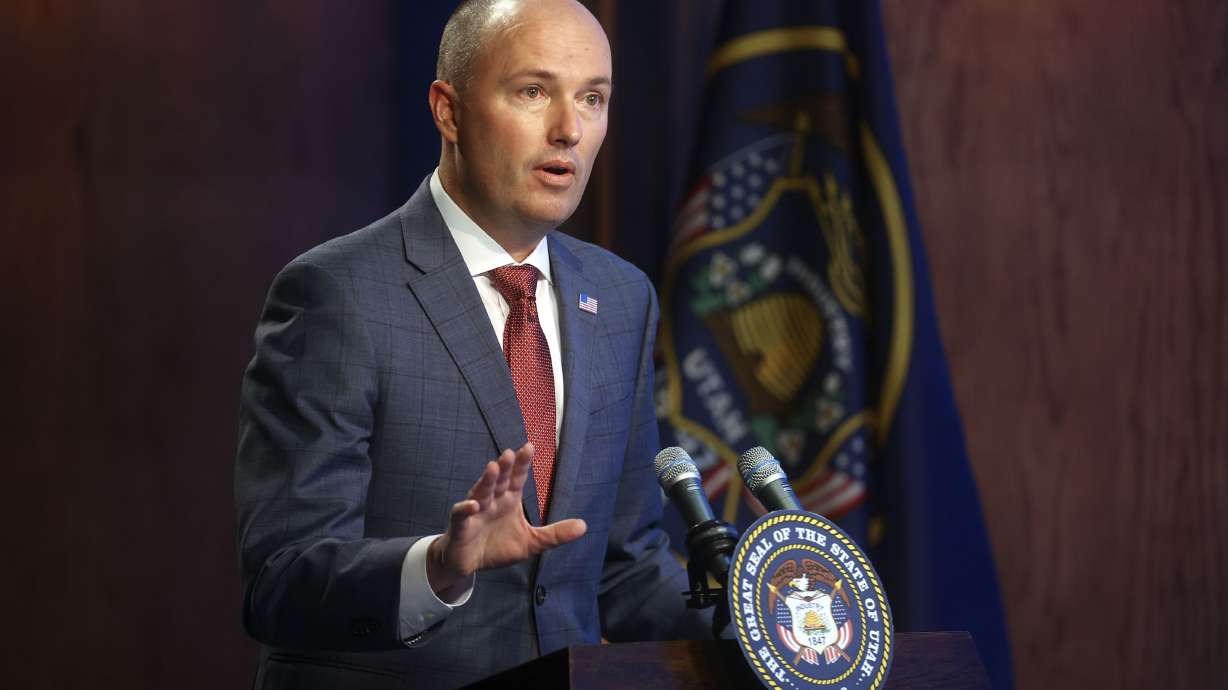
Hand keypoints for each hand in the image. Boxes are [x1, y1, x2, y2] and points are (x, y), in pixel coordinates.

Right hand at [426, 443, 586, 595]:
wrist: (469, 565)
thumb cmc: (498, 548)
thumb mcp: (532, 543)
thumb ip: (555, 534)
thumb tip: (584, 526)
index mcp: (509, 500)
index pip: (517, 478)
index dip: (522, 464)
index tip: (529, 446)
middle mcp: (492, 500)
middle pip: (499, 480)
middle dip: (504, 467)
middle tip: (510, 453)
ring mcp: (474, 511)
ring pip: (480, 492)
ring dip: (486, 480)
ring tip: (493, 467)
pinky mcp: (460, 526)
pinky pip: (461, 514)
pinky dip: (465, 508)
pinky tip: (473, 505)